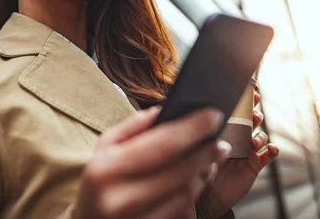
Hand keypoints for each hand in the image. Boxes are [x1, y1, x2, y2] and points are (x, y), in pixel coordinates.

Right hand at [73, 106, 232, 218]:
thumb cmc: (100, 181)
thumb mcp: (105, 148)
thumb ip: (132, 126)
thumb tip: (165, 110)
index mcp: (109, 169)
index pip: (163, 144)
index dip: (193, 128)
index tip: (213, 114)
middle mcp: (123, 199)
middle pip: (181, 171)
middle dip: (206, 152)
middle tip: (219, 141)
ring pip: (186, 194)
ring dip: (203, 174)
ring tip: (209, 159)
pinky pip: (182, 212)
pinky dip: (194, 194)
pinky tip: (196, 180)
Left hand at [198, 85, 279, 218]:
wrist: (206, 195)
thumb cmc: (199, 168)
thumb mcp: (197, 147)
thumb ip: (202, 133)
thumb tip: (201, 117)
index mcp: (224, 128)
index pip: (235, 109)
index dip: (244, 99)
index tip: (249, 90)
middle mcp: (238, 135)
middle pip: (251, 119)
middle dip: (254, 112)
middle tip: (254, 111)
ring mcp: (248, 148)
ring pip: (260, 135)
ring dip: (260, 134)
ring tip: (254, 141)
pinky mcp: (255, 163)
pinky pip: (269, 154)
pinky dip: (273, 150)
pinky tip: (272, 149)